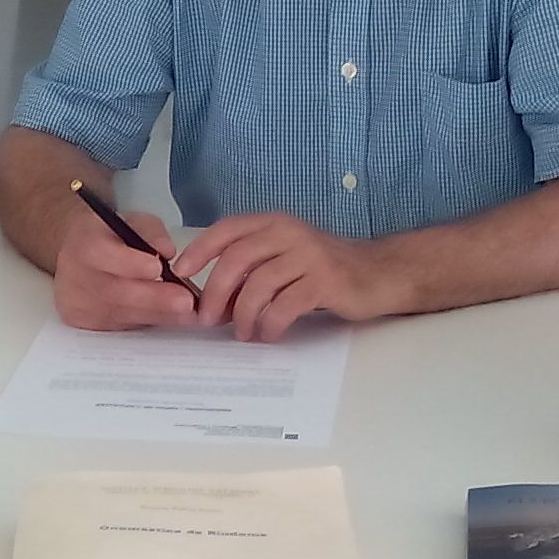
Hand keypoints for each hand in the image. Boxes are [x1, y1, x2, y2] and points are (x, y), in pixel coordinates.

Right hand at [51, 201, 206, 331]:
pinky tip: (172, 318)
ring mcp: (78, 303)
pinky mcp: (86, 324)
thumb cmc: (109, 237)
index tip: (157, 268)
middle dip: (153, 298)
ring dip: (158, 315)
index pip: (101, 254)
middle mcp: (75, 275)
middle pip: (114, 292)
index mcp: (83, 242)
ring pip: (121, 314)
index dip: (130, 263)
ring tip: (189, 313)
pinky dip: (149, 322)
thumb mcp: (131, 221)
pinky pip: (122, 326)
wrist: (78, 256)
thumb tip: (166, 250)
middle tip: (185, 301)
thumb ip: (151, 231)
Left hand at [179, 212, 391, 341]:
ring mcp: (309, 256)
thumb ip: (252, 268)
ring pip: (259, 284)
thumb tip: (211, 298)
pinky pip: (285, 305)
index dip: (200, 250)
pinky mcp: (326, 281)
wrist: (377, 274)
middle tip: (207, 319)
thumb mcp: (284, 257)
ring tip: (243, 333)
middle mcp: (289, 233)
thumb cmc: (323, 270)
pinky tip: (269, 335)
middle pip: (237, 259)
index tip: (181, 274)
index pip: (227, 230)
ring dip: (243, 315)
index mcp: (274, 223)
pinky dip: (270, 324)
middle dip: (215, 292)